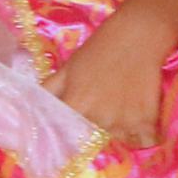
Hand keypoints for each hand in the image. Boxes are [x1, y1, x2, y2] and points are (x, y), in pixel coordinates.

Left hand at [53, 21, 170, 147]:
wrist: (138, 36)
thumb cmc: (99, 48)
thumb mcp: (68, 67)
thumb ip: (49, 91)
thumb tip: (30, 107)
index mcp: (77, 105)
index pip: (67, 133)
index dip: (71, 131)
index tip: (75, 128)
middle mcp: (99, 119)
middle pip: (95, 137)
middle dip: (96, 128)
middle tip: (103, 108)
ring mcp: (125, 123)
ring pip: (120, 140)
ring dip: (120, 131)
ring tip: (122, 108)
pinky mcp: (148, 122)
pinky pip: (145, 141)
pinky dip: (144, 135)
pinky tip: (140, 116)